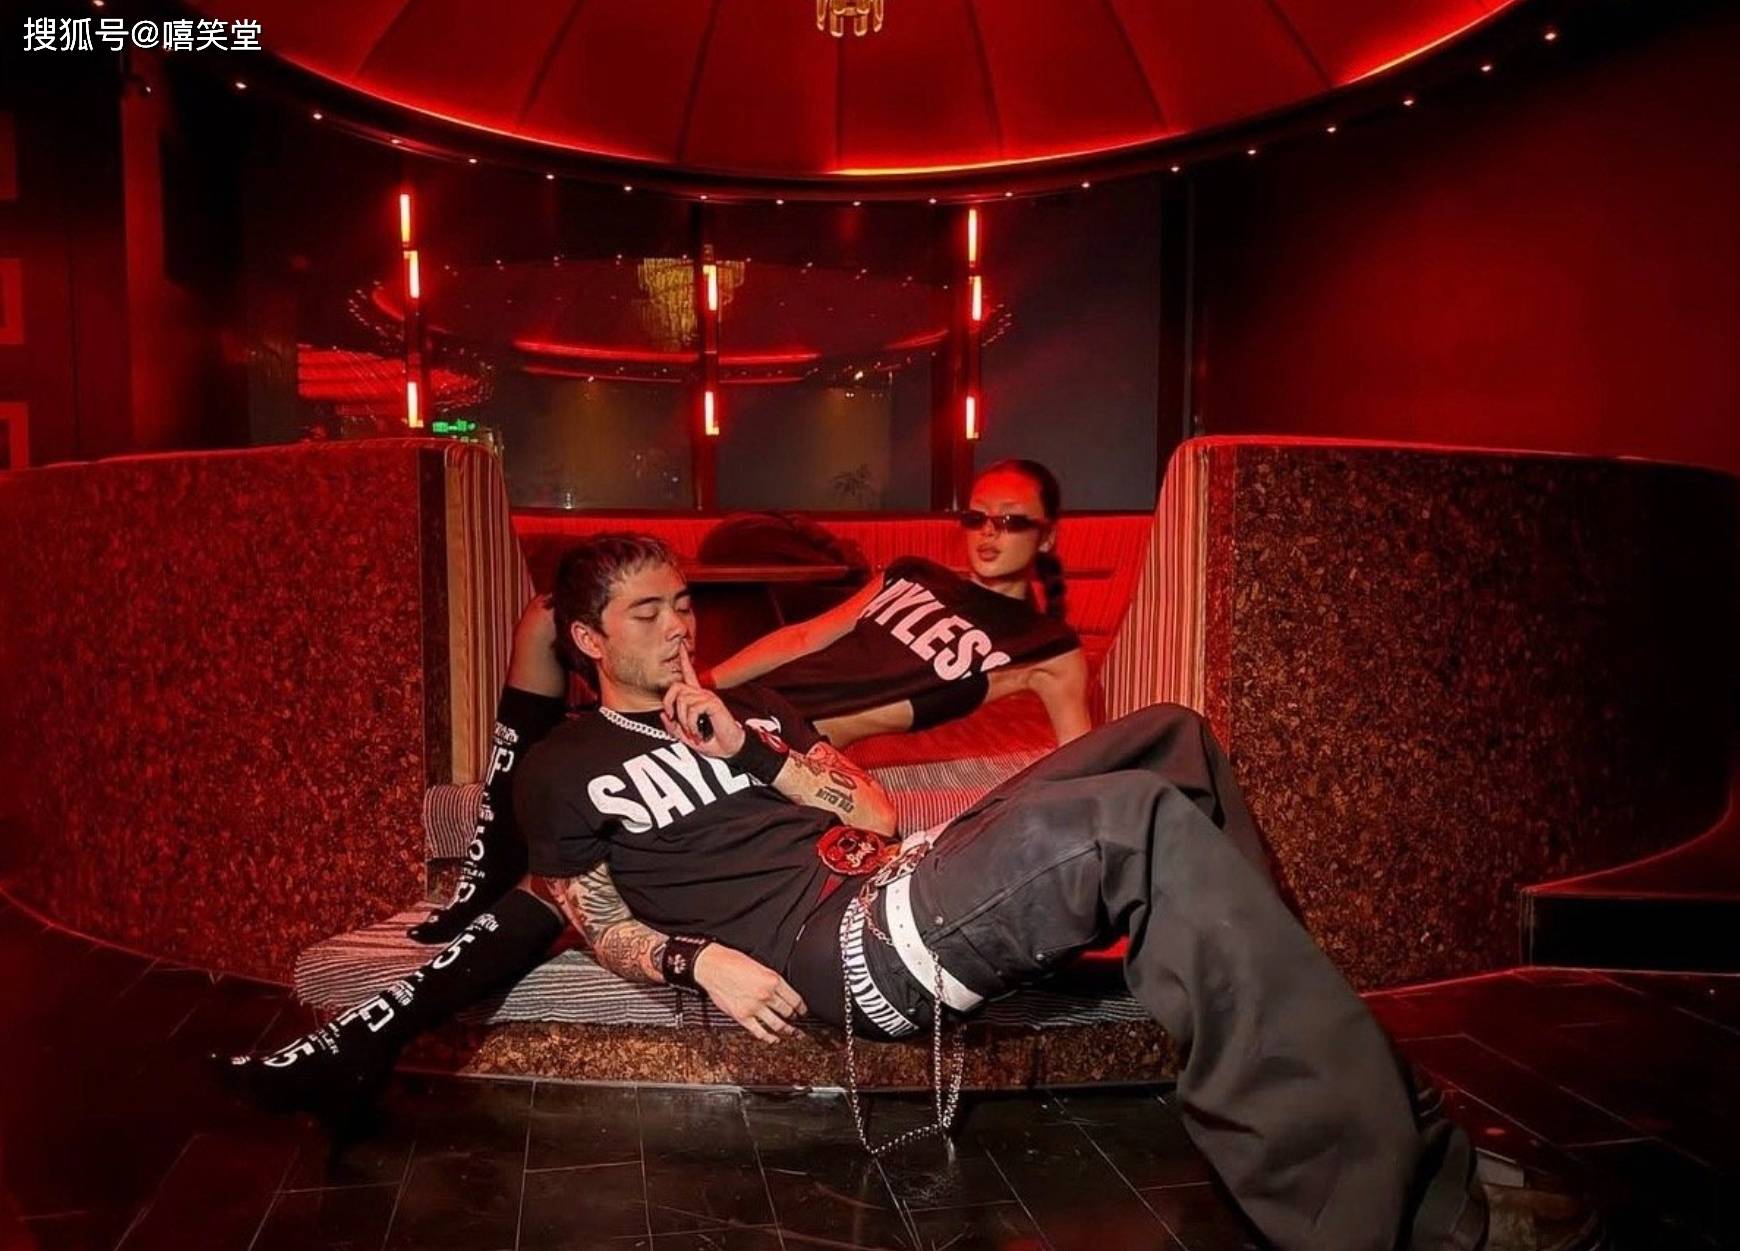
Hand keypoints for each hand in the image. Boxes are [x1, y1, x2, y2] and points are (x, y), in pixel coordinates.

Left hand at [661, 646, 744, 756]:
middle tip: (674, 720)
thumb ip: (674, 726)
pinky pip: (693, 710)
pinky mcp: (713, 704)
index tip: (681, 645)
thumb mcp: (687, 735)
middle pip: (676, 687)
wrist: (729, 748)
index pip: (688, 675)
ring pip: (682, 701)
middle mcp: (702, 694)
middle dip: (668, 704)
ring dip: (683, 721)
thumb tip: (663, 715)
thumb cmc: (711, 740)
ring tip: (692, 731)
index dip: (684, 660)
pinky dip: (691, 725)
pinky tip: (698, 731)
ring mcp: (708, 698)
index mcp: (697, 698)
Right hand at [692, 944, 807, 1043]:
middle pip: (788, 1012)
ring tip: (792, 1033)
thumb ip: (772, 980)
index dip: (802, 1008)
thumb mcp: (759, 965)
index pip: (795, 999)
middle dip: (795, 1018)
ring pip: (777, 1024)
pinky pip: (759, 1032)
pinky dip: (769, 1038)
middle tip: (797, 1021)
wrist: (712, 966)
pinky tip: (774, 1039)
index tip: (803, 1011)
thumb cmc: (732, 962)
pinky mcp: (742, 1016)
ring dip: (787, 1030)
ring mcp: (754, 1007)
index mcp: (772, 980)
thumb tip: (782, 992)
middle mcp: (766, 994)